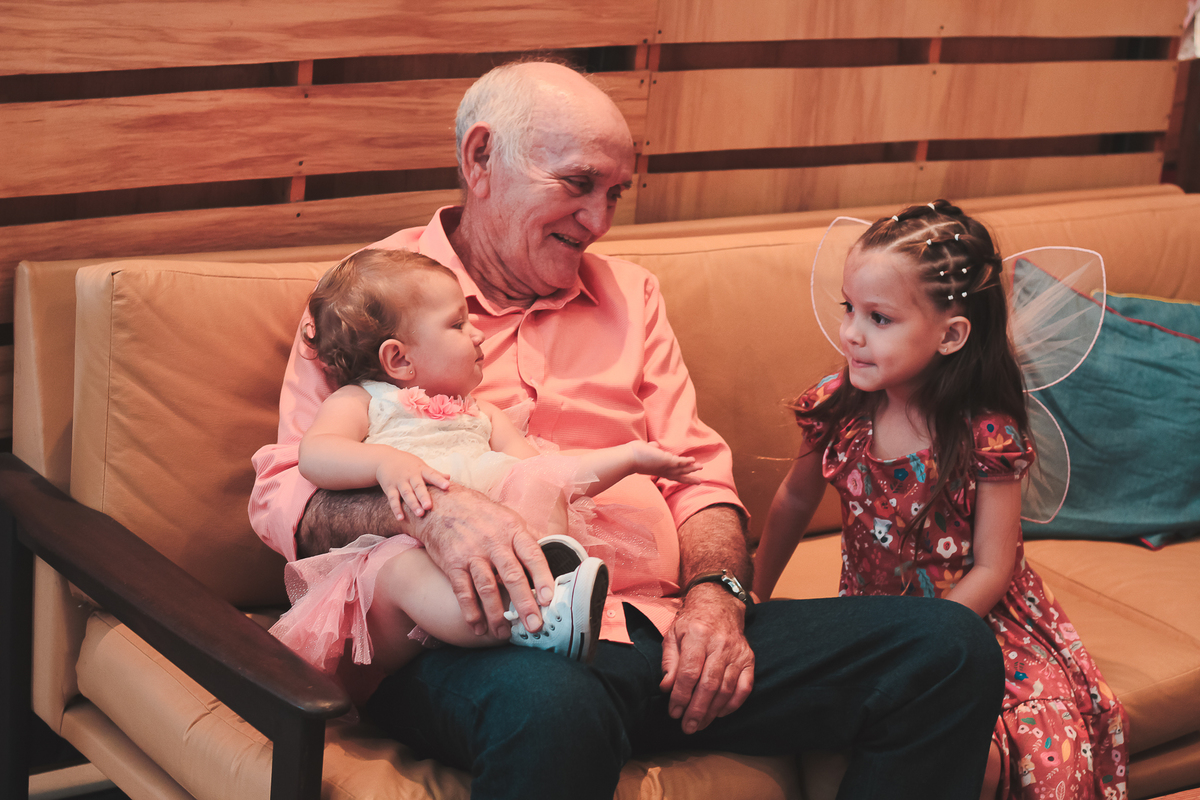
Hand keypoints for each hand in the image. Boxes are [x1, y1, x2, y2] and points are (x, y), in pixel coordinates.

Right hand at [376, 450, 449, 519]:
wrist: (385, 459)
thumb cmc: (408, 464)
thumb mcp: (421, 465)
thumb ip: (434, 473)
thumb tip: (449, 477)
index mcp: (421, 470)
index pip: (431, 475)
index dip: (439, 480)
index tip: (447, 486)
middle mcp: (410, 476)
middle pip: (418, 487)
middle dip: (423, 497)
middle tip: (429, 506)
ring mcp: (399, 482)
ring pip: (406, 494)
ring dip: (413, 504)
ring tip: (420, 514)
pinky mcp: (390, 488)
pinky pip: (393, 499)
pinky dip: (396, 509)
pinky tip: (400, 518)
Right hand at [412, 483, 554, 638]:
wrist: (443, 506)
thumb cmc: (482, 516)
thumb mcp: (508, 519)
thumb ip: (527, 540)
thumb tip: (552, 558)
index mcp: (512, 530)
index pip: (532, 555)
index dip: (542, 577)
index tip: (549, 599)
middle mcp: (493, 541)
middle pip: (512, 575)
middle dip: (524, 603)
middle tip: (534, 625)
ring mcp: (472, 553)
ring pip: (487, 588)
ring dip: (497, 614)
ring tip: (504, 634)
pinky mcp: (452, 563)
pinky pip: (463, 591)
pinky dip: (470, 612)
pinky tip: (478, 627)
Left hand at [628, 441, 700, 483]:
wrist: (629, 458)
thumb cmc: (634, 455)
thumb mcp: (646, 451)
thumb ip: (652, 448)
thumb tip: (655, 445)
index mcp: (658, 469)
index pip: (671, 474)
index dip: (679, 475)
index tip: (685, 477)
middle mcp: (663, 470)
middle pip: (679, 476)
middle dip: (689, 478)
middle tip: (699, 482)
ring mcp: (665, 466)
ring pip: (681, 469)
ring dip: (692, 468)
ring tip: (701, 467)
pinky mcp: (667, 460)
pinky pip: (680, 462)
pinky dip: (687, 462)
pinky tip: (694, 461)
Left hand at [659, 583, 754, 733]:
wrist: (719, 605)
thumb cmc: (692, 623)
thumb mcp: (673, 635)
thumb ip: (669, 661)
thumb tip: (666, 687)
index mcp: (697, 635)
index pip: (689, 672)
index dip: (681, 696)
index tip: (673, 712)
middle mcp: (720, 644)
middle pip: (709, 684)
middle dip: (697, 710)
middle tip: (687, 727)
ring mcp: (737, 652)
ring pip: (726, 689)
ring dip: (713, 711)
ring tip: (700, 724)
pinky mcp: (749, 660)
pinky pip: (745, 687)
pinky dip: (733, 704)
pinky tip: (720, 714)